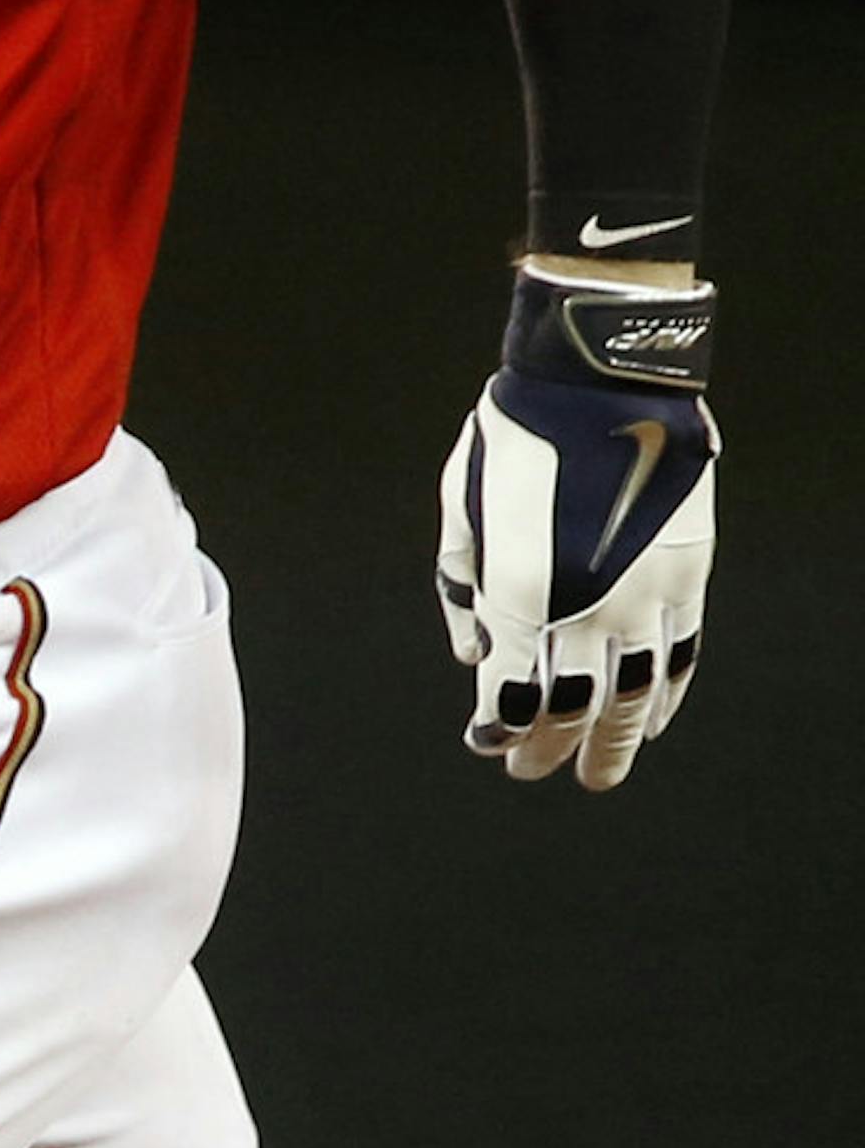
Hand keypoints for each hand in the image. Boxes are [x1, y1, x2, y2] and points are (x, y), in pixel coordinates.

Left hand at [437, 363, 716, 788]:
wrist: (602, 375)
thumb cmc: (515, 435)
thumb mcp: (460, 506)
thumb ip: (461, 588)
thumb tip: (472, 654)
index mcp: (520, 593)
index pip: (512, 695)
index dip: (500, 731)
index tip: (488, 744)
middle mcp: (586, 607)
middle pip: (570, 709)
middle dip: (547, 748)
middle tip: (530, 771)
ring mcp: (644, 594)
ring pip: (632, 696)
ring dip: (613, 742)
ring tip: (598, 773)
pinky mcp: (686, 574)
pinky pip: (681, 656)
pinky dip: (664, 697)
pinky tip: (651, 722)